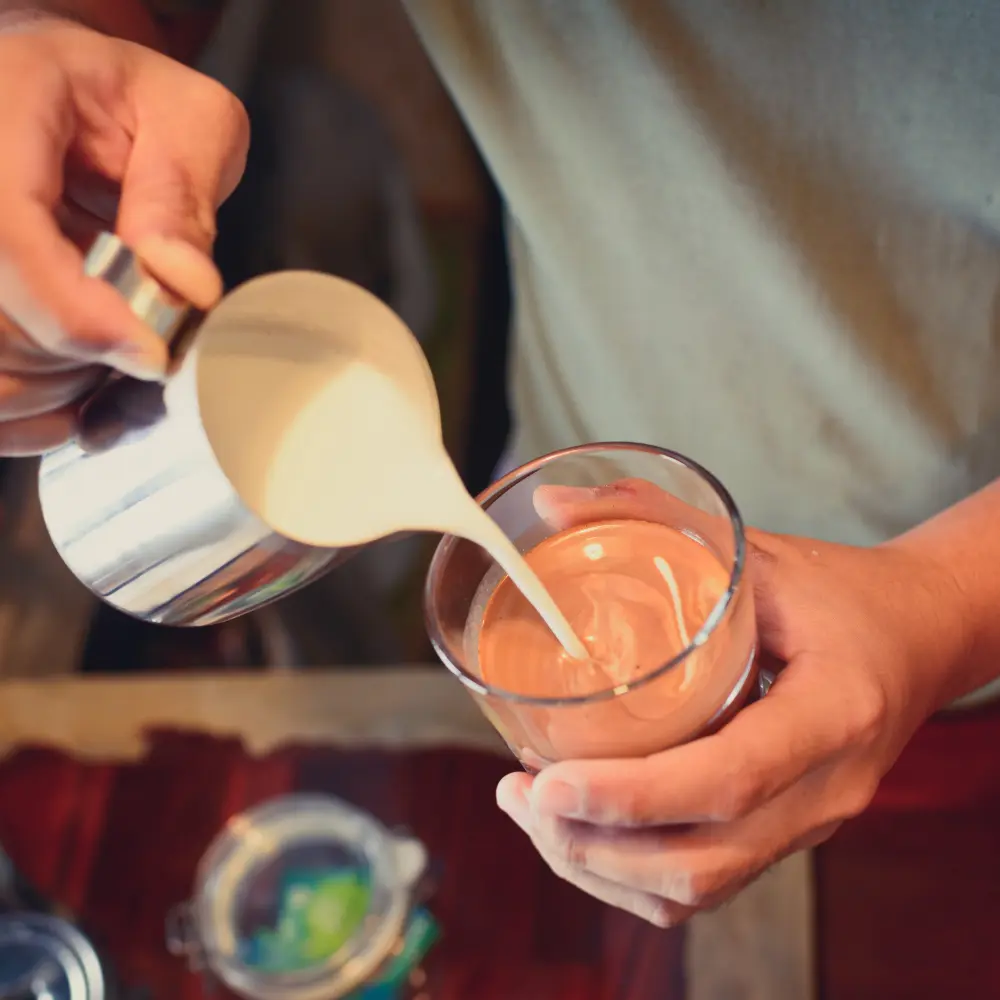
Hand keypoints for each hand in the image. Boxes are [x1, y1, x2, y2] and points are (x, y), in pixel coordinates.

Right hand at [0, 14, 247, 453]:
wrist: (66, 95)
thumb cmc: (128, 99)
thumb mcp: (187, 118)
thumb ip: (182, 194)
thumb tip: (184, 283)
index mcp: (2, 109)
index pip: (8, 232)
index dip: (76, 311)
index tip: (149, 353)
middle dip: (78, 355)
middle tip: (145, 345)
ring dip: (51, 388)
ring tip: (112, 354)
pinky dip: (26, 410)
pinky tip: (72, 394)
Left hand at [496, 479, 964, 926]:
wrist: (920, 638)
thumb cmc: (840, 592)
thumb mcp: (757, 549)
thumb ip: (656, 517)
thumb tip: (548, 505)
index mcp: (833, 711)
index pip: (728, 779)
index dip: (632, 795)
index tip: (549, 785)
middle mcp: (827, 789)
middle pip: (701, 860)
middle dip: (593, 846)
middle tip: (517, 797)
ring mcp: (811, 824)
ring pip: (697, 889)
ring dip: (603, 868)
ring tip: (533, 815)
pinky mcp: (788, 835)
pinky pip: (708, 883)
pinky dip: (635, 874)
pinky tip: (584, 833)